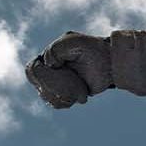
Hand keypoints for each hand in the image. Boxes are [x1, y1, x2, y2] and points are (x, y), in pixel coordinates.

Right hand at [24, 30, 145, 108]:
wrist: (112, 63)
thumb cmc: (96, 50)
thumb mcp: (76, 42)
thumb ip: (56, 49)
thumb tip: (47, 64)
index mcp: (49, 54)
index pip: (34, 70)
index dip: (48, 77)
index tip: (68, 74)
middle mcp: (48, 67)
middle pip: (40, 86)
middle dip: (59, 90)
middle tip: (79, 89)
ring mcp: (54, 81)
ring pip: (47, 97)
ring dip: (66, 97)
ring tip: (83, 93)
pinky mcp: (63, 92)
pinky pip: (56, 103)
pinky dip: (68, 102)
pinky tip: (81, 95)